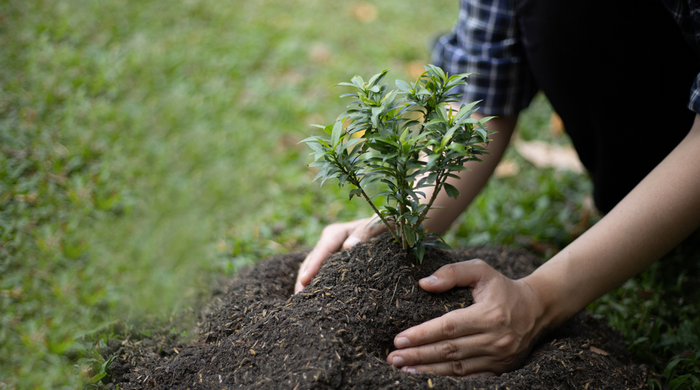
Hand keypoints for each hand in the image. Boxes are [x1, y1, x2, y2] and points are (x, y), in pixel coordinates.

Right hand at [294, 217, 385, 292]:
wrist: (390, 228)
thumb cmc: (385, 224)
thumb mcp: (378, 224)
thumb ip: (366, 231)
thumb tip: (348, 246)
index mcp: (336, 233)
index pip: (321, 250)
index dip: (312, 265)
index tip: (304, 280)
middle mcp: (329, 243)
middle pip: (311, 261)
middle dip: (303, 279)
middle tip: (297, 298)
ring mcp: (331, 255)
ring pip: (314, 270)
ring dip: (307, 285)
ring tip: (302, 303)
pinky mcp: (335, 265)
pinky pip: (323, 275)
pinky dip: (318, 286)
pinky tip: (316, 300)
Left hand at [386, 259, 546, 375]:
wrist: (537, 309)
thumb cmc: (502, 287)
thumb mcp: (481, 270)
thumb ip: (452, 272)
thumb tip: (424, 283)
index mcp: (489, 315)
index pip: (448, 327)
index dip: (422, 334)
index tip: (399, 339)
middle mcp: (495, 339)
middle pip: (448, 351)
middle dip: (418, 355)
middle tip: (392, 357)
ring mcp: (498, 357)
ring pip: (456, 368)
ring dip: (428, 370)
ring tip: (403, 369)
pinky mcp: (500, 369)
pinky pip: (469, 377)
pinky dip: (446, 378)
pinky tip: (427, 376)